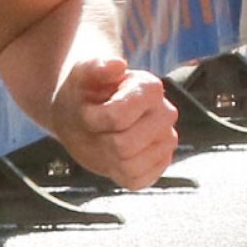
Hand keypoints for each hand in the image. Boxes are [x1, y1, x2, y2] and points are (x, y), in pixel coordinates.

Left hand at [56, 56, 178, 190]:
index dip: (92, 120)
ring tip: (106, 140)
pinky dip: (118, 174)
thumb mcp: (79, 76)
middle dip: (100, 140)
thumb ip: (94, 67)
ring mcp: (167, 139)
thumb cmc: (83, 93)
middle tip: (96, 128)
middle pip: (124, 146)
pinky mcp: (161, 163)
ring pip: (131, 166)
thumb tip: (117, 65)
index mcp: (150, 88)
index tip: (88, 111)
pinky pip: (138, 181)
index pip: (117, 118)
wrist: (84, 112)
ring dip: (108, 158)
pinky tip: (115, 157)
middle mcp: (166, 113)